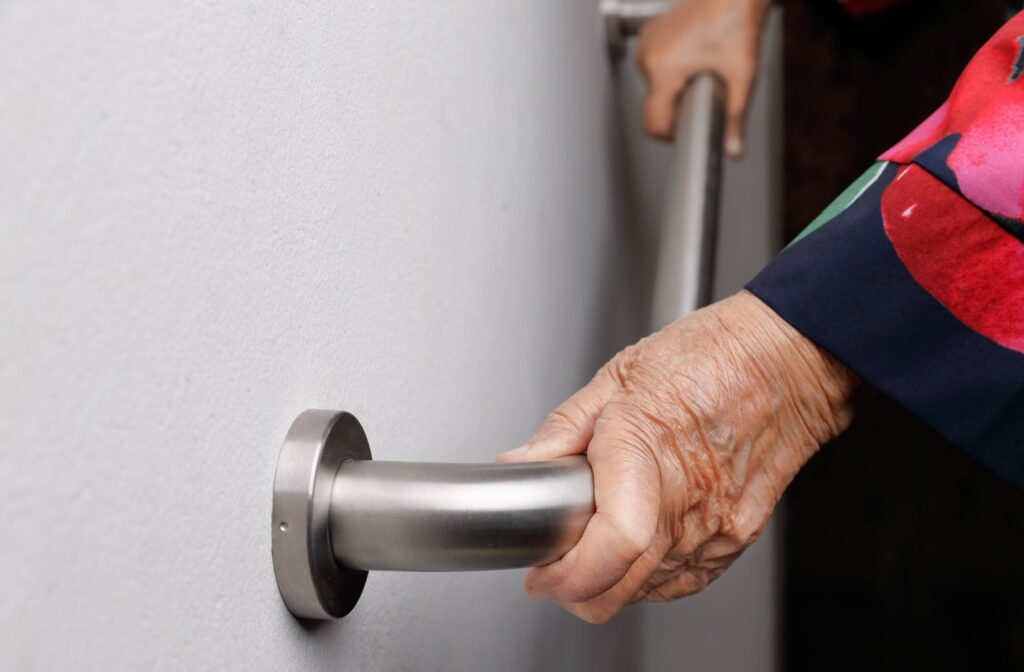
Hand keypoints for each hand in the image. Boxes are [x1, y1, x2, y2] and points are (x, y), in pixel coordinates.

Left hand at [498, 291, 856, 622]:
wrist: (789, 362)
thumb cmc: (712, 356)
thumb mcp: (619, 375)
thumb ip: (563, 430)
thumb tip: (520, 466)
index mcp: (646, 448)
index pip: (610, 544)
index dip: (567, 575)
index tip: (541, 572)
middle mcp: (687, 498)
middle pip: (621, 587)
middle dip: (574, 589)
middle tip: (552, 567)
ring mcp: (717, 525)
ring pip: (647, 592)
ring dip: (609, 583)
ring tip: (592, 545)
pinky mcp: (738, 538)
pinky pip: (682, 582)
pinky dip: (648, 578)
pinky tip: (635, 550)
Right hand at [636, 0, 770, 155]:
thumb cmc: (737, 20)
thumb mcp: (741, 77)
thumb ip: (735, 119)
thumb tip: (732, 150)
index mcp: (663, 69)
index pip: (652, 123)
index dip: (671, 135)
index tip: (687, 129)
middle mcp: (648, 56)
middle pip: (655, 104)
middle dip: (679, 104)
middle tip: (707, 85)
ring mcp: (646, 43)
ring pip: (654, 85)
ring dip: (675, 86)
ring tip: (701, 67)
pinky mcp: (648, 34)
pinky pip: (654, 66)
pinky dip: (671, 69)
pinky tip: (692, 55)